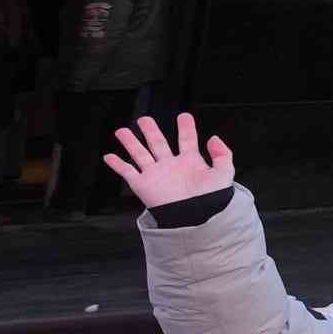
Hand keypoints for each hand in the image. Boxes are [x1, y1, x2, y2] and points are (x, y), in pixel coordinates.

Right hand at [106, 112, 233, 208]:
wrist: (196, 217)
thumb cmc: (211, 199)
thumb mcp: (224, 173)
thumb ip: (223, 154)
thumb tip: (213, 138)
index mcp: (190, 163)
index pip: (187, 140)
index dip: (186, 128)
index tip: (184, 116)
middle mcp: (171, 167)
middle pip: (158, 143)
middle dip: (151, 131)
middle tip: (145, 119)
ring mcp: (156, 175)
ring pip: (140, 154)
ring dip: (130, 142)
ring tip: (122, 131)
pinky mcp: (143, 185)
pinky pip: (127, 172)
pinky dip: (117, 164)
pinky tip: (109, 156)